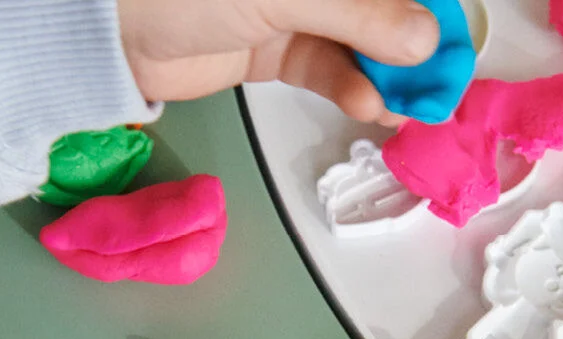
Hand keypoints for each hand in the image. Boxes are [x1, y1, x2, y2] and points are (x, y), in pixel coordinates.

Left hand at [118, 0, 440, 125]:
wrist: (105, 26)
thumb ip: (359, 14)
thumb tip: (424, 40)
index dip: (428, 2)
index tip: (457, 31)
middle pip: (383, 3)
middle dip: (416, 40)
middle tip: (442, 78)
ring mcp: (291, 5)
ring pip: (361, 37)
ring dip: (388, 72)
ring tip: (407, 103)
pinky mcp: (271, 47)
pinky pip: (328, 67)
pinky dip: (352, 87)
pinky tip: (369, 105)